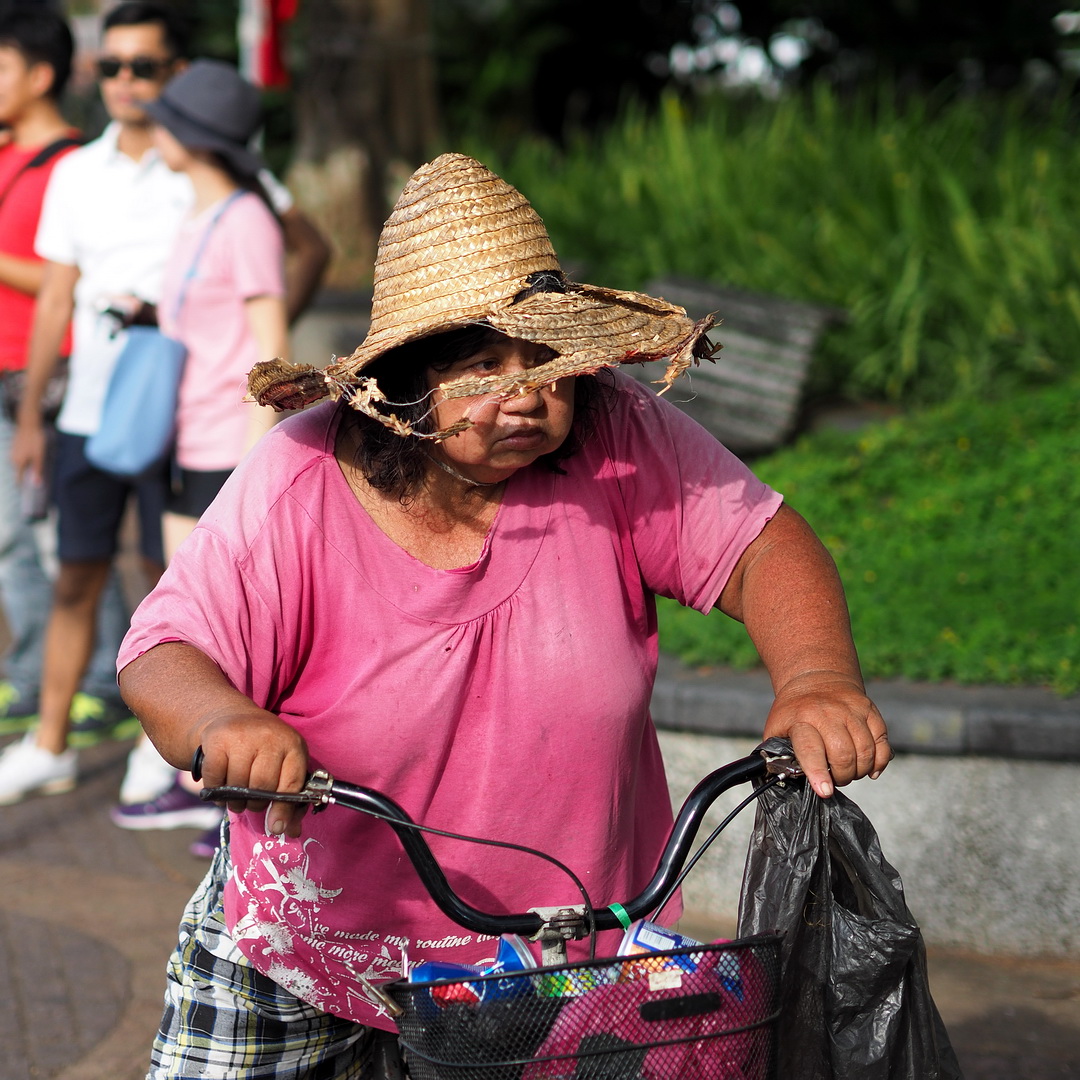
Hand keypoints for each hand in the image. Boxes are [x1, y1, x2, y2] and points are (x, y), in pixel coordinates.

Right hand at [11, 414, 45, 484]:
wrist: (29, 424)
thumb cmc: (35, 440)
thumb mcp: (39, 456)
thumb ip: (37, 470)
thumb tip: (37, 484)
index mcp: (18, 463)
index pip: (19, 479)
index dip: (24, 487)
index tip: (29, 495)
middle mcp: (13, 459)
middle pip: (20, 473)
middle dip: (27, 478)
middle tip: (37, 484)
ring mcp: (13, 453)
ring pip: (20, 466)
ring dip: (27, 469)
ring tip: (36, 471)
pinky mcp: (16, 448)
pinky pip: (21, 459)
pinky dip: (26, 462)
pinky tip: (33, 459)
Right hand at [195, 708, 310, 837]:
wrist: (233, 718)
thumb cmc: (264, 749)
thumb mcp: (283, 764)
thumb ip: (289, 798)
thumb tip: (290, 832)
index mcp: (292, 744)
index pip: (291, 783)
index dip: (284, 809)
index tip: (276, 827)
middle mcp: (269, 737)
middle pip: (262, 787)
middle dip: (256, 804)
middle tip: (252, 803)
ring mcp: (242, 736)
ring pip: (237, 786)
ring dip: (235, 801)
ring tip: (236, 796)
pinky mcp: (217, 740)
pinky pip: (215, 779)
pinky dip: (215, 790)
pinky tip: (220, 786)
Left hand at [762, 671, 891, 797]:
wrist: (816, 677)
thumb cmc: (795, 710)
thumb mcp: (776, 726)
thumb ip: (776, 753)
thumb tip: (778, 778)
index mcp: (801, 719)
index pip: (811, 749)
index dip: (818, 772)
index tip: (824, 790)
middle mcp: (828, 713)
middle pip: (843, 755)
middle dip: (841, 777)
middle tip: (835, 779)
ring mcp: (851, 710)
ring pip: (865, 751)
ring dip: (859, 771)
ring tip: (849, 772)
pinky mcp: (869, 710)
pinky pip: (882, 743)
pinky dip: (879, 762)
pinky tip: (869, 769)